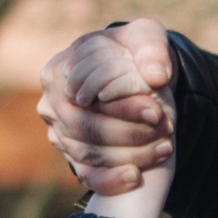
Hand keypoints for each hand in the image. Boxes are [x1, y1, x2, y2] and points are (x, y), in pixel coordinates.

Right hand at [41, 22, 178, 197]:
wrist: (135, 74)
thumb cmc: (133, 51)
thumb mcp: (145, 36)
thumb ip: (151, 48)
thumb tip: (155, 76)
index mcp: (59, 72)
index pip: (86, 97)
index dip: (123, 107)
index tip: (157, 111)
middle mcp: (51, 104)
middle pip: (85, 129)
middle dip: (129, 134)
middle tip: (166, 132)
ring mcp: (58, 133)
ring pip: (87, 155)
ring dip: (128, 156)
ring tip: (164, 149)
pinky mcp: (72, 155)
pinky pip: (87, 176)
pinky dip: (110, 181)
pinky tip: (135, 177)